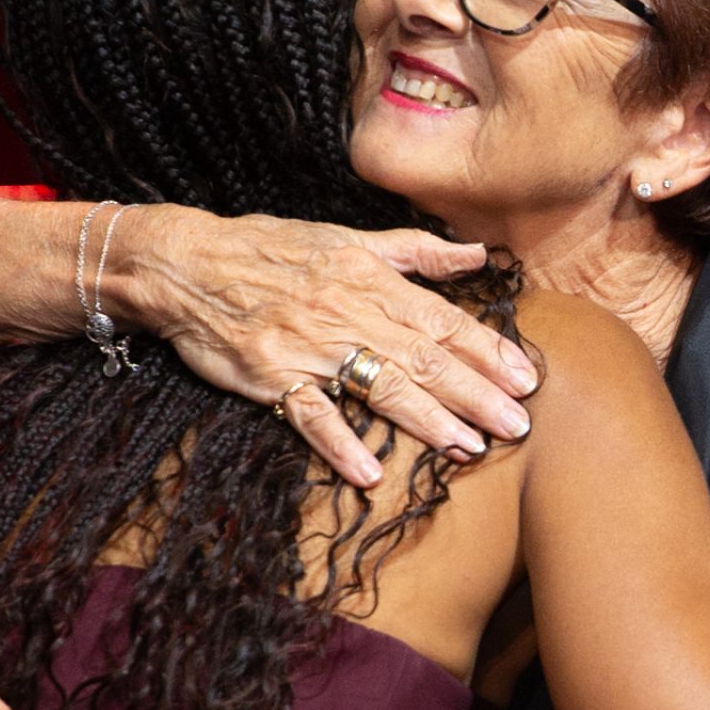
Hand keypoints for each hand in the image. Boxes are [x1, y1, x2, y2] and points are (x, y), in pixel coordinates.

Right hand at [116, 206, 542, 487]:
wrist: (184, 263)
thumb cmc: (269, 249)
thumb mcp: (346, 237)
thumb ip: (415, 251)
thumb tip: (475, 253)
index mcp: (370, 280)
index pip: (442, 320)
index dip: (487, 350)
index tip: (525, 378)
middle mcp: (347, 313)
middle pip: (423, 358)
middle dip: (475, 394)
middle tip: (517, 425)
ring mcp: (309, 347)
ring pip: (379, 385)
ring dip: (428, 420)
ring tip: (468, 447)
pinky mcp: (269, 376)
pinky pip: (310, 414)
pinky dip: (339, 443)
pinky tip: (371, 472)